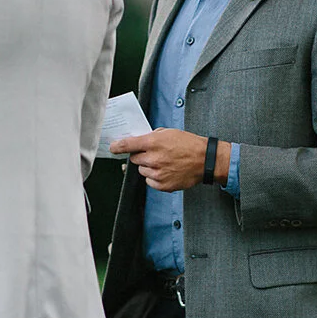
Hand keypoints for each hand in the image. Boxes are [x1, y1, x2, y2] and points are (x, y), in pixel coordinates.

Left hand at [110, 129, 224, 191]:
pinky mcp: (163, 184)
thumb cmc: (188, 144)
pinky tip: (166, 171)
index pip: (128, 145)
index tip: (112, 148)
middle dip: (141, 156)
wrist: (204, 160)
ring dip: (148, 167)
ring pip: (142, 171)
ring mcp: (157, 173)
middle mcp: (153, 158)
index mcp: (153, 142)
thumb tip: (139, 141)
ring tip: (163, 163)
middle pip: (134, 159)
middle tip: (153, 153)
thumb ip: (152, 136)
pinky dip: (154, 177)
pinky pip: (150, 181)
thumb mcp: (169, 132)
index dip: (117, 147)